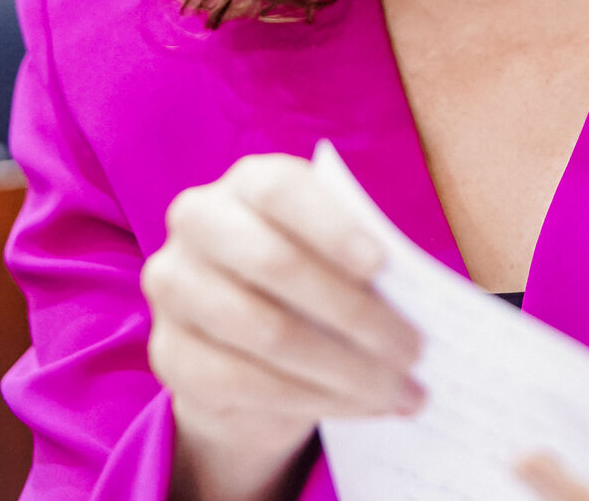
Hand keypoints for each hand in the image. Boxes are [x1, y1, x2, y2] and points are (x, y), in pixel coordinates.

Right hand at [142, 154, 424, 500]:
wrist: (246, 339)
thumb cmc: (314, 277)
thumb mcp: (337, 253)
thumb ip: (364, 259)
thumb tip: (418, 298)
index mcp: (248, 182)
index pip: (281, 191)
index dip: (331, 227)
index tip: (384, 264)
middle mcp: (199, 223)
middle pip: (275, 264)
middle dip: (355, 314)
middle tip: (414, 349)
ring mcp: (174, 287)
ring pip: (265, 332)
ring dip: (344, 369)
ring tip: (400, 390)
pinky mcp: (170, 353)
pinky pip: (245, 382)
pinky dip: (313, 399)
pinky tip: (359, 406)